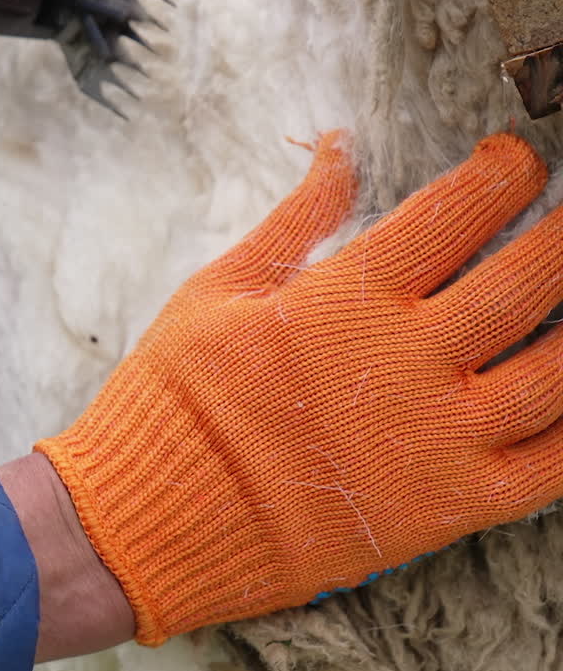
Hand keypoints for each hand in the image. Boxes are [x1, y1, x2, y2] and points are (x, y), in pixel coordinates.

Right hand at [37, 131, 562, 645]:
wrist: (147, 523)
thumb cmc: (172, 403)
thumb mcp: (216, 290)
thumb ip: (296, 220)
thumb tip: (342, 147)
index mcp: (348, 298)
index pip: (457, 211)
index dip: (503, 175)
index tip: (518, 162)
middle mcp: (405, 362)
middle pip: (528, 281)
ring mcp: (432, 440)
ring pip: (555, 374)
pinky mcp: (439, 511)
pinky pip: (542, 475)